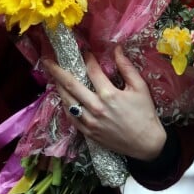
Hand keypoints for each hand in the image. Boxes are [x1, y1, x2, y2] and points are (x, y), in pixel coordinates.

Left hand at [43, 46, 165, 160]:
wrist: (146, 145)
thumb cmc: (145, 114)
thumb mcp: (140, 88)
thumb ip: (126, 67)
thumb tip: (117, 48)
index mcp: (109, 94)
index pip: (92, 70)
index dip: (87, 58)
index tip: (84, 51)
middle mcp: (96, 107)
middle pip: (71, 84)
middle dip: (57, 70)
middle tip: (47, 60)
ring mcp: (90, 121)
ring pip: (67, 100)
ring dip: (58, 86)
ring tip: (52, 76)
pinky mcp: (88, 132)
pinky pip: (70, 116)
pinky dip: (64, 104)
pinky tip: (62, 96)